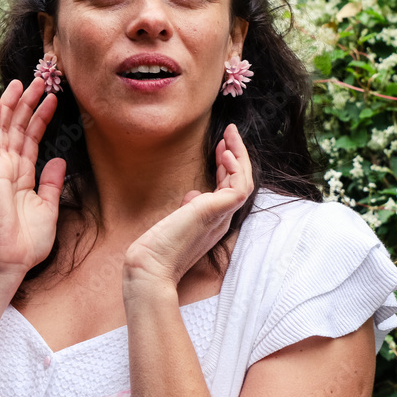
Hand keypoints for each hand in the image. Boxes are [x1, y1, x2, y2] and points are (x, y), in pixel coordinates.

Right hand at [0, 77, 66, 285]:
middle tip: (40, 79)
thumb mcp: (47, 208)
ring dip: (13, 103)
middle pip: (18, 128)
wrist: (9, 261)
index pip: (32, 139)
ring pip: (5, 128)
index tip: (53, 98)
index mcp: (22, 177)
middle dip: (29, 103)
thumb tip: (59, 160)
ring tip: (22, 80)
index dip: (41, 118)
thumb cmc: (26, 243)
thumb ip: (51, 183)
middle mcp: (9, 169)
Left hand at [123, 124, 253, 289]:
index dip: (227, 166)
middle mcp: (223, 218)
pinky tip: (224, 153)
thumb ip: (188, 208)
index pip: (228, 188)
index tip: (220, 147)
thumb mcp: (177, 220)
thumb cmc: (159, 247)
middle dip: (237, 155)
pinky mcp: (219, 212)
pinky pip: (239, 187)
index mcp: (214, 220)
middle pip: (241, 181)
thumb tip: (192, 195)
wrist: (152, 265)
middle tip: (230, 132)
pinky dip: (236, 168)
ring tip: (229, 135)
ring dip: (239, 155)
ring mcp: (223, 216)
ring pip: (244, 181)